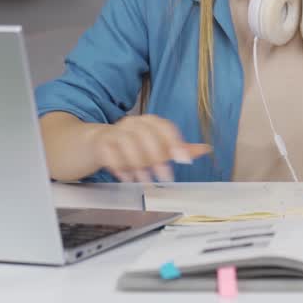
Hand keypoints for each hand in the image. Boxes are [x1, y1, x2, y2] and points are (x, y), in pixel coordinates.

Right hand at [89, 115, 210, 182]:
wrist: (97, 143)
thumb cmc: (132, 145)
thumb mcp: (157, 147)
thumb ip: (179, 149)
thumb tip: (205, 149)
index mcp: (150, 122)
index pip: (165, 127)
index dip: (176, 143)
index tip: (184, 160)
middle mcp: (133, 123)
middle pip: (148, 135)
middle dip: (157, 158)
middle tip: (164, 177)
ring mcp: (116, 131)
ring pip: (129, 143)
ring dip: (138, 165)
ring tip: (144, 180)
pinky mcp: (102, 142)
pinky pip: (110, 152)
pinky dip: (120, 166)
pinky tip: (126, 177)